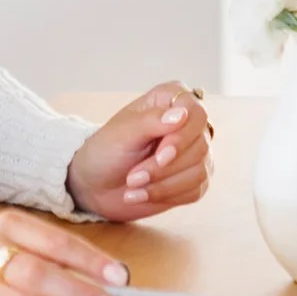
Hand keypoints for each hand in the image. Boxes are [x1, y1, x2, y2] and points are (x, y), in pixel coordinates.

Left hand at [67, 82, 213, 219]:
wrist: (96, 185)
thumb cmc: (106, 150)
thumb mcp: (122, 133)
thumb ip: (151, 121)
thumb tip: (182, 114)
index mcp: (171, 100)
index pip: (196, 113)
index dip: (182, 137)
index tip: (161, 156)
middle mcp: (188, 124)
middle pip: (200, 146)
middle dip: (164, 168)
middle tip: (133, 177)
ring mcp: (194, 152)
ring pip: (199, 171)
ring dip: (163, 185)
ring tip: (133, 186)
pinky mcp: (193, 179)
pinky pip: (196, 190)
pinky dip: (167, 195)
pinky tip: (143, 195)